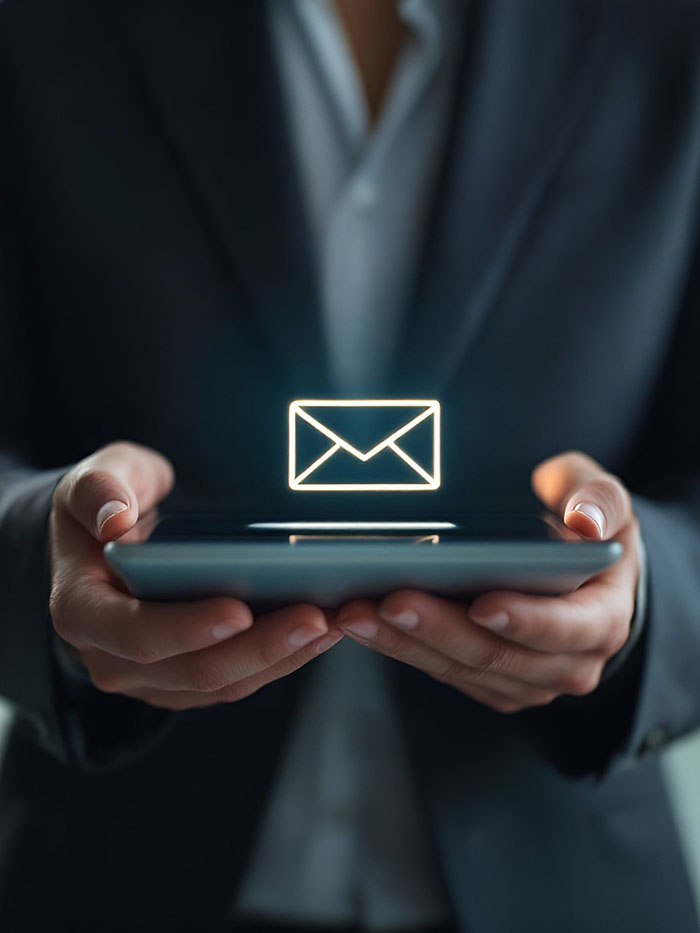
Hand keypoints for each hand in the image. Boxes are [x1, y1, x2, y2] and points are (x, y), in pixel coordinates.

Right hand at [49, 441, 340, 709]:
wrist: (109, 538)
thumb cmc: (106, 504)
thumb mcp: (93, 478)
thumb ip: (99, 487)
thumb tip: (114, 517)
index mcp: (81, 610)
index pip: (133, 634)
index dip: (185, 628)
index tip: (238, 610)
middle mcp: (112, 657)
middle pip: (191, 669)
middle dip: (259, 647)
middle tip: (316, 617)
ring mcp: (150, 676)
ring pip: (223, 683)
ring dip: (283, 658)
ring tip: (333, 623)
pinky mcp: (185, 679)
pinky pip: (237, 680)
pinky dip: (282, 660)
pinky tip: (322, 630)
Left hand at [336, 451, 640, 712]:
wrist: (580, 571)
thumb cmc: (584, 526)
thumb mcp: (603, 499)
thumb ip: (599, 498)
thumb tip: (588, 521)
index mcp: (602, 619)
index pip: (567, 628)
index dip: (525, 619)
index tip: (481, 603)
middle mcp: (568, 663)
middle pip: (497, 655)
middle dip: (440, 629)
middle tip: (390, 601)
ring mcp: (526, 680)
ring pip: (460, 669)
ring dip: (405, 643)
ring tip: (357, 612)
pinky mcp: (488, 682)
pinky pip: (442, 671)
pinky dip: (401, 648)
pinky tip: (360, 622)